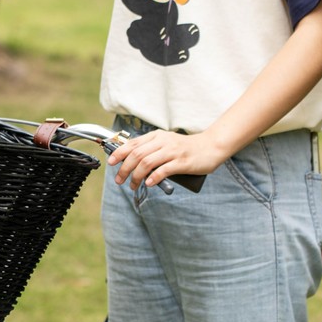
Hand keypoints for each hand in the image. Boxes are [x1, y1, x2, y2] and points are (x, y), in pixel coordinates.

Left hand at [106, 130, 224, 190]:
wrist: (211, 146)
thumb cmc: (186, 147)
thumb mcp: (165, 143)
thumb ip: (150, 149)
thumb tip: (130, 161)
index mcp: (156, 136)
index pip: (132, 144)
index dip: (119, 153)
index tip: (110, 162)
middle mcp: (163, 142)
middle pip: (136, 155)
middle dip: (124, 168)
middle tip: (119, 179)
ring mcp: (173, 152)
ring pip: (146, 163)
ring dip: (136, 176)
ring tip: (132, 185)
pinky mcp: (182, 162)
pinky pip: (163, 170)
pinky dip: (153, 177)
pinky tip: (148, 183)